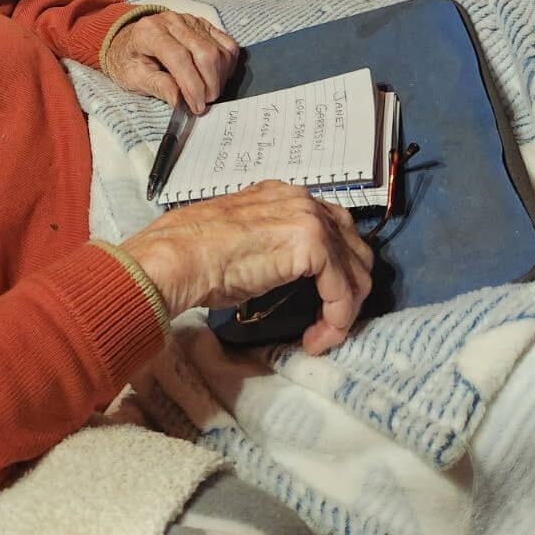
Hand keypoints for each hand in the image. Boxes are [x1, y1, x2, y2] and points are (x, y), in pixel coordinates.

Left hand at [103, 10, 238, 113]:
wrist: (129, 41)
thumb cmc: (130, 61)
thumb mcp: (134, 78)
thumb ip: (157, 87)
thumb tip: (180, 101)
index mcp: (150, 32)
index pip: (179, 57)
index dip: (192, 85)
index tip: (197, 106)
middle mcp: (172, 22)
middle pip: (204, 53)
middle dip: (209, 84)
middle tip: (204, 103)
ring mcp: (191, 20)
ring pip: (218, 50)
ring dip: (219, 78)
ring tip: (207, 93)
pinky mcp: (204, 25)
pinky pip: (227, 44)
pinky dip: (227, 65)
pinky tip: (215, 77)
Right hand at [119, 181, 373, 355]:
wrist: (178, 258)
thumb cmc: (194, 255)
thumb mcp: (242, 241)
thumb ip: (272, 245)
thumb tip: (282, 269)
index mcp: (282, 196)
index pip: (331, 229)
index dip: (334, 269)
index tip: (319, 304)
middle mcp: (302, 199)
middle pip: (353, 246)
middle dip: (348, 288)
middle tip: (327, 322)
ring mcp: (309, 217)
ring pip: (356, 270)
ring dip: (344, 309)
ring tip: (320, 336)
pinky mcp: (312, 243)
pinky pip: (343, 290)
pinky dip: (337, 320)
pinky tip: (314, 339)